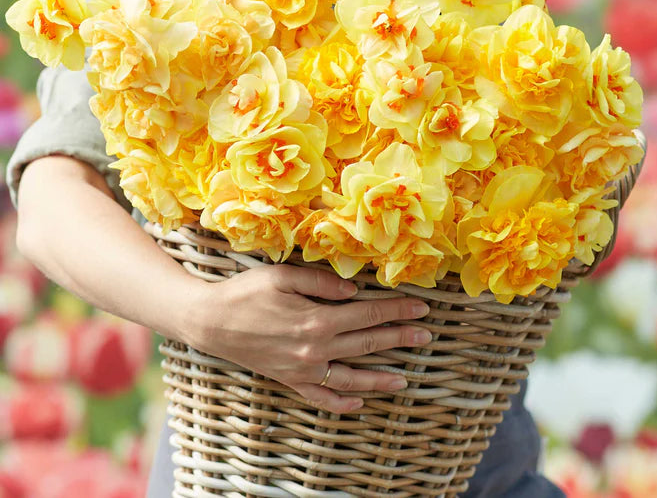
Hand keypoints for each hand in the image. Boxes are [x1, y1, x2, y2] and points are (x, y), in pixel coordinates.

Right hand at [188, 263, 431, 413]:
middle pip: (367, 344)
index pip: (368, 313)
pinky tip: (359, 402)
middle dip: (399, 338)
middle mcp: (316, 348)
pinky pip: (321, 397)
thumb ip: (322, 284)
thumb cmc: (245, 293)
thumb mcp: (283, 276)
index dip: (396, 310)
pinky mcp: (289, 380)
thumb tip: (354, 290)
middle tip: (425, 336)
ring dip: (381, 377)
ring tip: (404, 379)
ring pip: (352, 377)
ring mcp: (303, 369)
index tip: (420, 307)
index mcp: (318, 319)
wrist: (209, 321)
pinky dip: (342, 402)